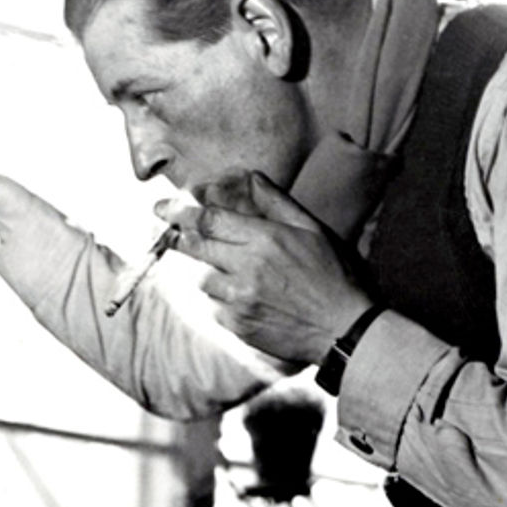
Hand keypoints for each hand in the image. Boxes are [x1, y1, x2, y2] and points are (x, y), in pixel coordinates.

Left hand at [162, 171, 373, 363]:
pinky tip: (242, 299)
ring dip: (208, 272)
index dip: (181, 212)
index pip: (209, 220)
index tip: (162, 208)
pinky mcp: (238, 325)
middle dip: (178, 237)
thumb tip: (252, 178)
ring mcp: (239, 299)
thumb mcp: (312, 230)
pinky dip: (222, 300)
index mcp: (265, 240)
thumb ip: (277, 203)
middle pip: (197, 247)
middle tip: (168, 232)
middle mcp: (246, 268)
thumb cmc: (334, 275)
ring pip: (203, 279)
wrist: (344, 329)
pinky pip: (214, 307)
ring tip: (229, 272)